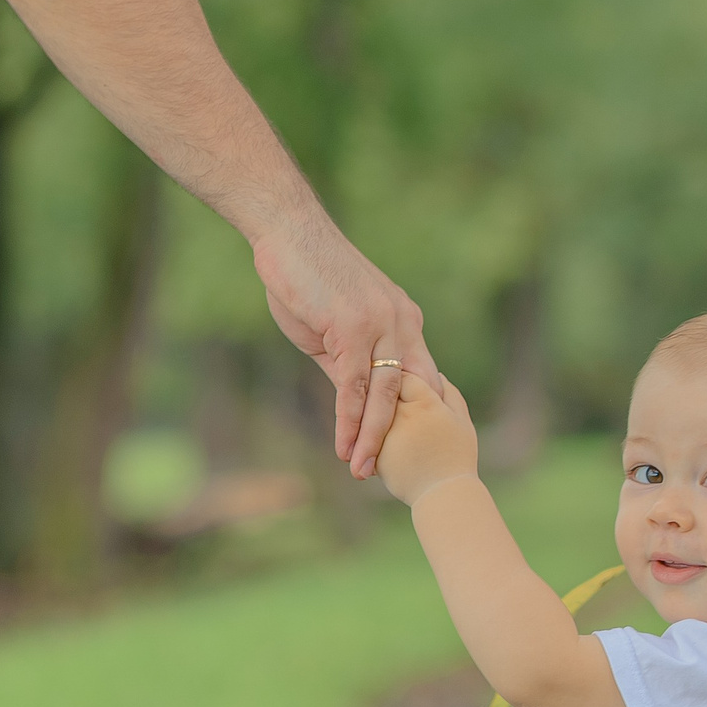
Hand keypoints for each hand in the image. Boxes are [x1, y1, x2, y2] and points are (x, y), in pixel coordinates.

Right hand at [254, 225, 437, 479]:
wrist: (287, 233)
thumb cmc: (307, 276)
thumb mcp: (334, 328)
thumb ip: (348, 364)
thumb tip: (352, 402)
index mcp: (403, 321)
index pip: (418, 377)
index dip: (414, 415)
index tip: (406, 449)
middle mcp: (401, 323)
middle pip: (408, 392)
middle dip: (398, 436)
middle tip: (389, 473)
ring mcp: (380, 324)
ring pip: (383, 394)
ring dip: (373, 438)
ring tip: (363, 472)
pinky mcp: (353, 327)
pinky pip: (354, 385)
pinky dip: (350, 420)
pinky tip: (345, 446)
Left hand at [376, 371, 478, 505]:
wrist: (443, 494)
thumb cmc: (457, 457)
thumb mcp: (461, 420)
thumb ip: (449, 393)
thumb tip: (437, 375)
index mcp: (425, 403)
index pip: (404, 377)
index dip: (403, 380)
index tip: (403, 385)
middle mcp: (402, 415)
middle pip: (383, 391)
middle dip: (384, 393)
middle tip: (390, 400)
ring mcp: (386, 435)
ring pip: (371, 412)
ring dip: (373, 412)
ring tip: (391, 425)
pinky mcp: (375, 454)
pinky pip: (366, 436)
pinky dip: (370, 435)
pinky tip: (379, 442)